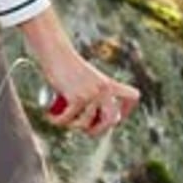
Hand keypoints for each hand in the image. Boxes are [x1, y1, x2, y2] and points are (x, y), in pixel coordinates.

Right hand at [21, 6, 139, 135]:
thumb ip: (91, 96)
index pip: (133, 96)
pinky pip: (68, 119)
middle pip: (112, 120)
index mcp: (109, 83)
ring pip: (86, 124)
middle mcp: (104, 89)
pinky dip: (57, 121)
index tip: (111, 115)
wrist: (57, 52)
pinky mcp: (77, 97)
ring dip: (71, 125)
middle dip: (99, 130)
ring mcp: (92, 94)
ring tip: (62, 120)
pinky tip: (49, 116)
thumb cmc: (67, 66)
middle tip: (85, 130)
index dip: (126, 111)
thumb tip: (86, 123)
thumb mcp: (86, 80)